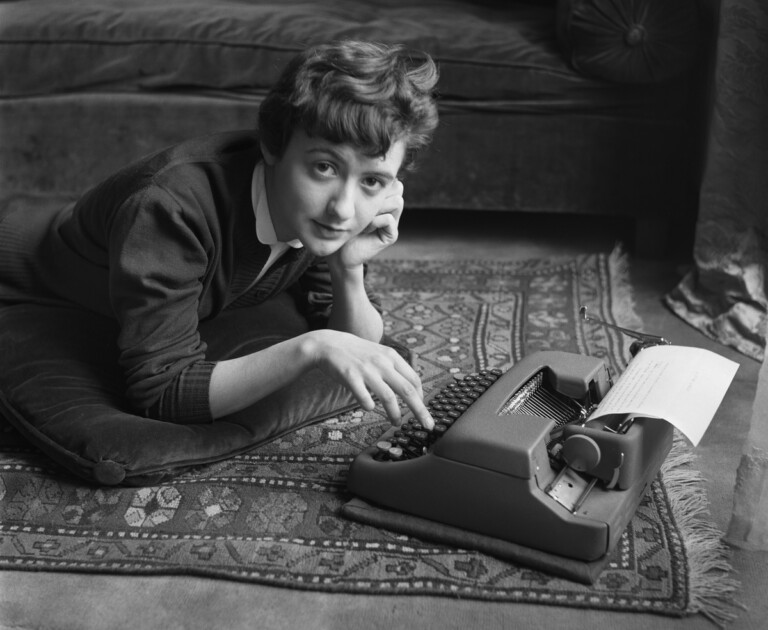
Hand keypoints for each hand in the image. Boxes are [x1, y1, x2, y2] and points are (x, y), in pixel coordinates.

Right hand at [306, 329, 433, 429]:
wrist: (329, 344)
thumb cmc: (357, 352)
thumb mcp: (379, 353)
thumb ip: (394, 367)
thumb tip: (412, 387)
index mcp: (391, 356)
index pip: (414, 379)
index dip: (421, 397)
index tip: (422, 409)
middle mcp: (382, 363)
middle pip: (407, 390)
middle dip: (420, 410)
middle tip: (428, 425)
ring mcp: (366, 370)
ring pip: (388, 397)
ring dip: (395, 414)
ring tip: (397, 423)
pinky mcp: (350, 377)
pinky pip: (364, 398)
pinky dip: (369, 406)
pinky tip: (369, 408)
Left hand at [331, 180, 403, 268]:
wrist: (339, 252)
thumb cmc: (340, 224)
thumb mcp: (348, 200)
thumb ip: (359, 185)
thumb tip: (364, 167)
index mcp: (382, 197)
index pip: (391, 179)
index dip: (377, 181)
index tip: (358, 190)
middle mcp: (390, 208)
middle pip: (397, 187)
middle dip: (380, 192)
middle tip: (362, 203)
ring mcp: (393, 222)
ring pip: (397, 201)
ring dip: (377, 207)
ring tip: (363, 216)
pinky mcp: (391, 235)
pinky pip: (388, 219)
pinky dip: (375, 221)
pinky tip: (364, 228)